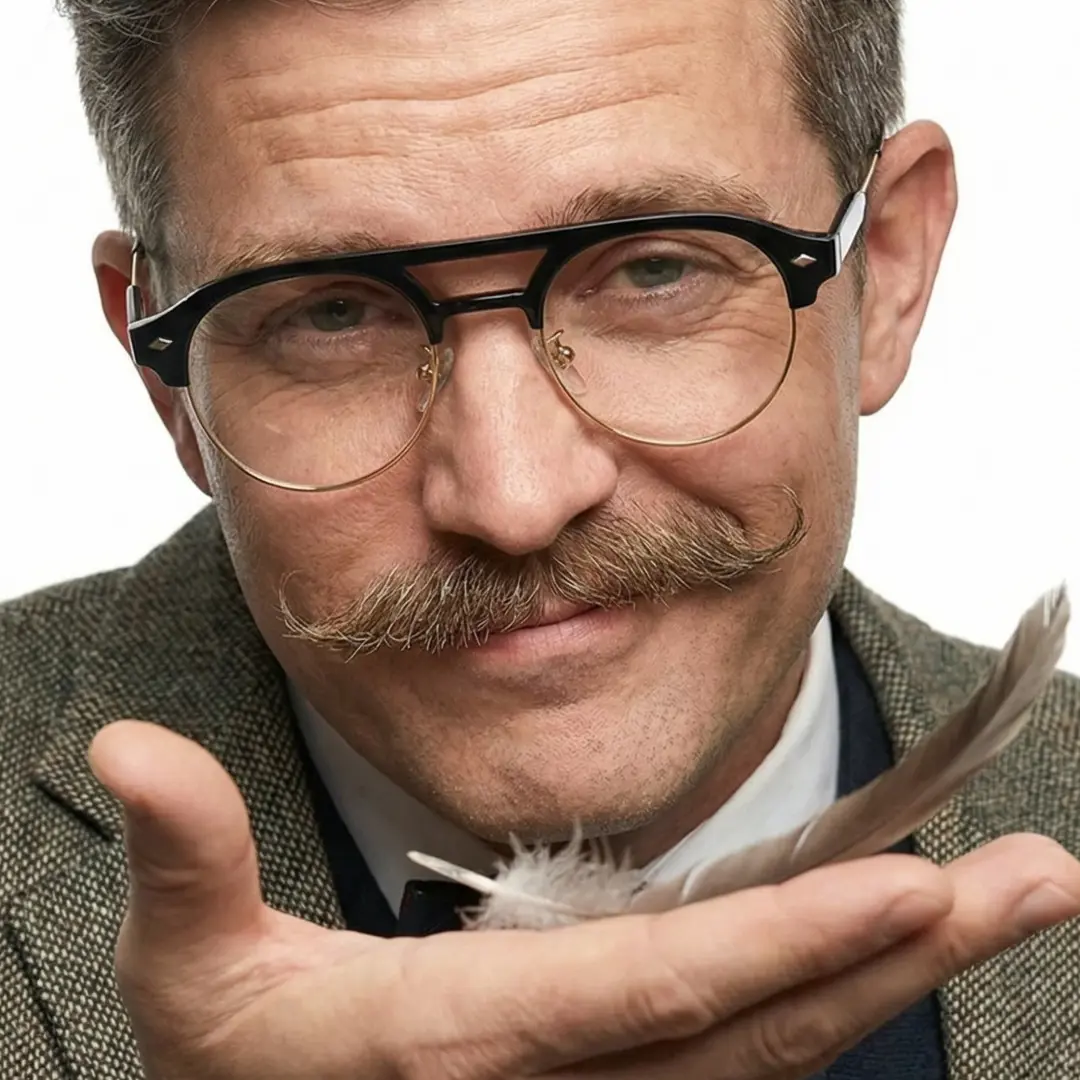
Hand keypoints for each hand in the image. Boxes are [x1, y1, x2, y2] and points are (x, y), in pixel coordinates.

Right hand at [90, 720, 1079, 1079]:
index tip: (918, 884)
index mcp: (475, 1046)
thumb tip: (128, 746)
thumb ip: (185, 856)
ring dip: (903, 964)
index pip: (662, 994)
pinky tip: (899, 943)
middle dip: (912, 946)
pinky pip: (756, 1050)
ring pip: (787, 1037)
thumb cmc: (233, 1074)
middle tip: (1043, 875)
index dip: (790, 942)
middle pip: (771, 1019)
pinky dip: (839, 993)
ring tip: (1014, 887)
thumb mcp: (190, 975)